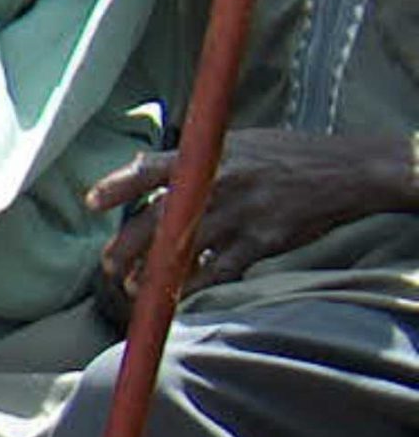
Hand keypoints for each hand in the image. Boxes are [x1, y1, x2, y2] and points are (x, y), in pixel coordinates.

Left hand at [92, 128, 418, 302]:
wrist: (345, 172)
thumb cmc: (285, 155)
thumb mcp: (237, 142)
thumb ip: (190, 157)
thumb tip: (140, 167)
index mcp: (210, 156)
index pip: (152, 169)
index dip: (118, 185)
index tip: (91, 202)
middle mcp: (220, 183)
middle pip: (159, 218)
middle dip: (128, 245)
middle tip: (108, 264)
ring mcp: (240, 214)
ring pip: (183, 249)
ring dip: (153, 272)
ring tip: (132, 287)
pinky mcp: (261, 241)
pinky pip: (219, 269)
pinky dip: (195, 284)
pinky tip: (178, 295)